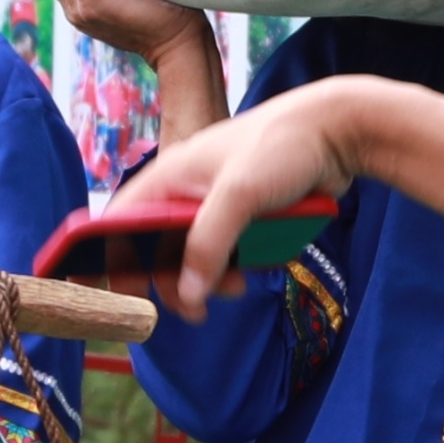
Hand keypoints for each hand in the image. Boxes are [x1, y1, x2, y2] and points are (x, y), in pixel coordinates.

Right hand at [97, 77, 373, 312]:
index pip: (118, 220)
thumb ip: (209, 245)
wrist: (336, 132)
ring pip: (194, 257)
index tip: (113, 292)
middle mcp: (185, 191)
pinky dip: (233, 270)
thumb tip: (187, 295)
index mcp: (169, 176)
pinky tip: (251, 272)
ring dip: (208, 281)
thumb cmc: (281, 148)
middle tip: (193, 311)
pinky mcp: (244, 217)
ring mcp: (215, 205)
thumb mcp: (239, 195)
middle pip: (155, 248)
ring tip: (235, 289)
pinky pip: (226, 254)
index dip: (107, 255)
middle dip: (171, 282)